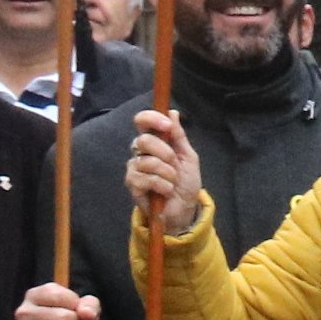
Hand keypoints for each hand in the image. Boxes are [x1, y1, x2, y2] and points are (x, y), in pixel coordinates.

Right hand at [125, 106, 203, 237]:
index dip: (151, 119)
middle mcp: (140, 151)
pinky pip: (147, 179)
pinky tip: (166, 190)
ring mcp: (134, 167)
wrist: (184, 207)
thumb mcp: (188, 157)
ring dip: (168, 173)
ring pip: (148, 162)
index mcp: (154, 141)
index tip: (167, 125)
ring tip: (173, 182)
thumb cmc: (185, 181)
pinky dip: (163, 185)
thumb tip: (172, 112)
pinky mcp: (132, 183)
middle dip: (166, 153)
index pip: (142, 121)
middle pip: (144, 140)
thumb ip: (179, 136)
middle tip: (175, 164)